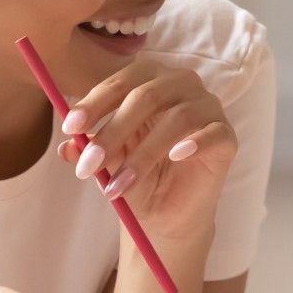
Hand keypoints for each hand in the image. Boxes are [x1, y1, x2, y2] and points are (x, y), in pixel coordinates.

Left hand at [54, 61, 235, 243]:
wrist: (164, 214)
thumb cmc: (135, 176)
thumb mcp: (106, 162)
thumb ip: (88, 148)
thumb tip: (67, 148)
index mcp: (149, 79)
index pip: (121, 82)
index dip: (95, 103)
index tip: (70, 128)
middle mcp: (181, 85)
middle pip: (147, 96)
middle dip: (113, 132)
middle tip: (88, 167)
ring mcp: (207, 107)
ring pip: (177, 118)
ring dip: (143, 154)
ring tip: (118, 186)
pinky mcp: (226, 136)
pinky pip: (212, 133)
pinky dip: (193, 143)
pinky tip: (174, 157)